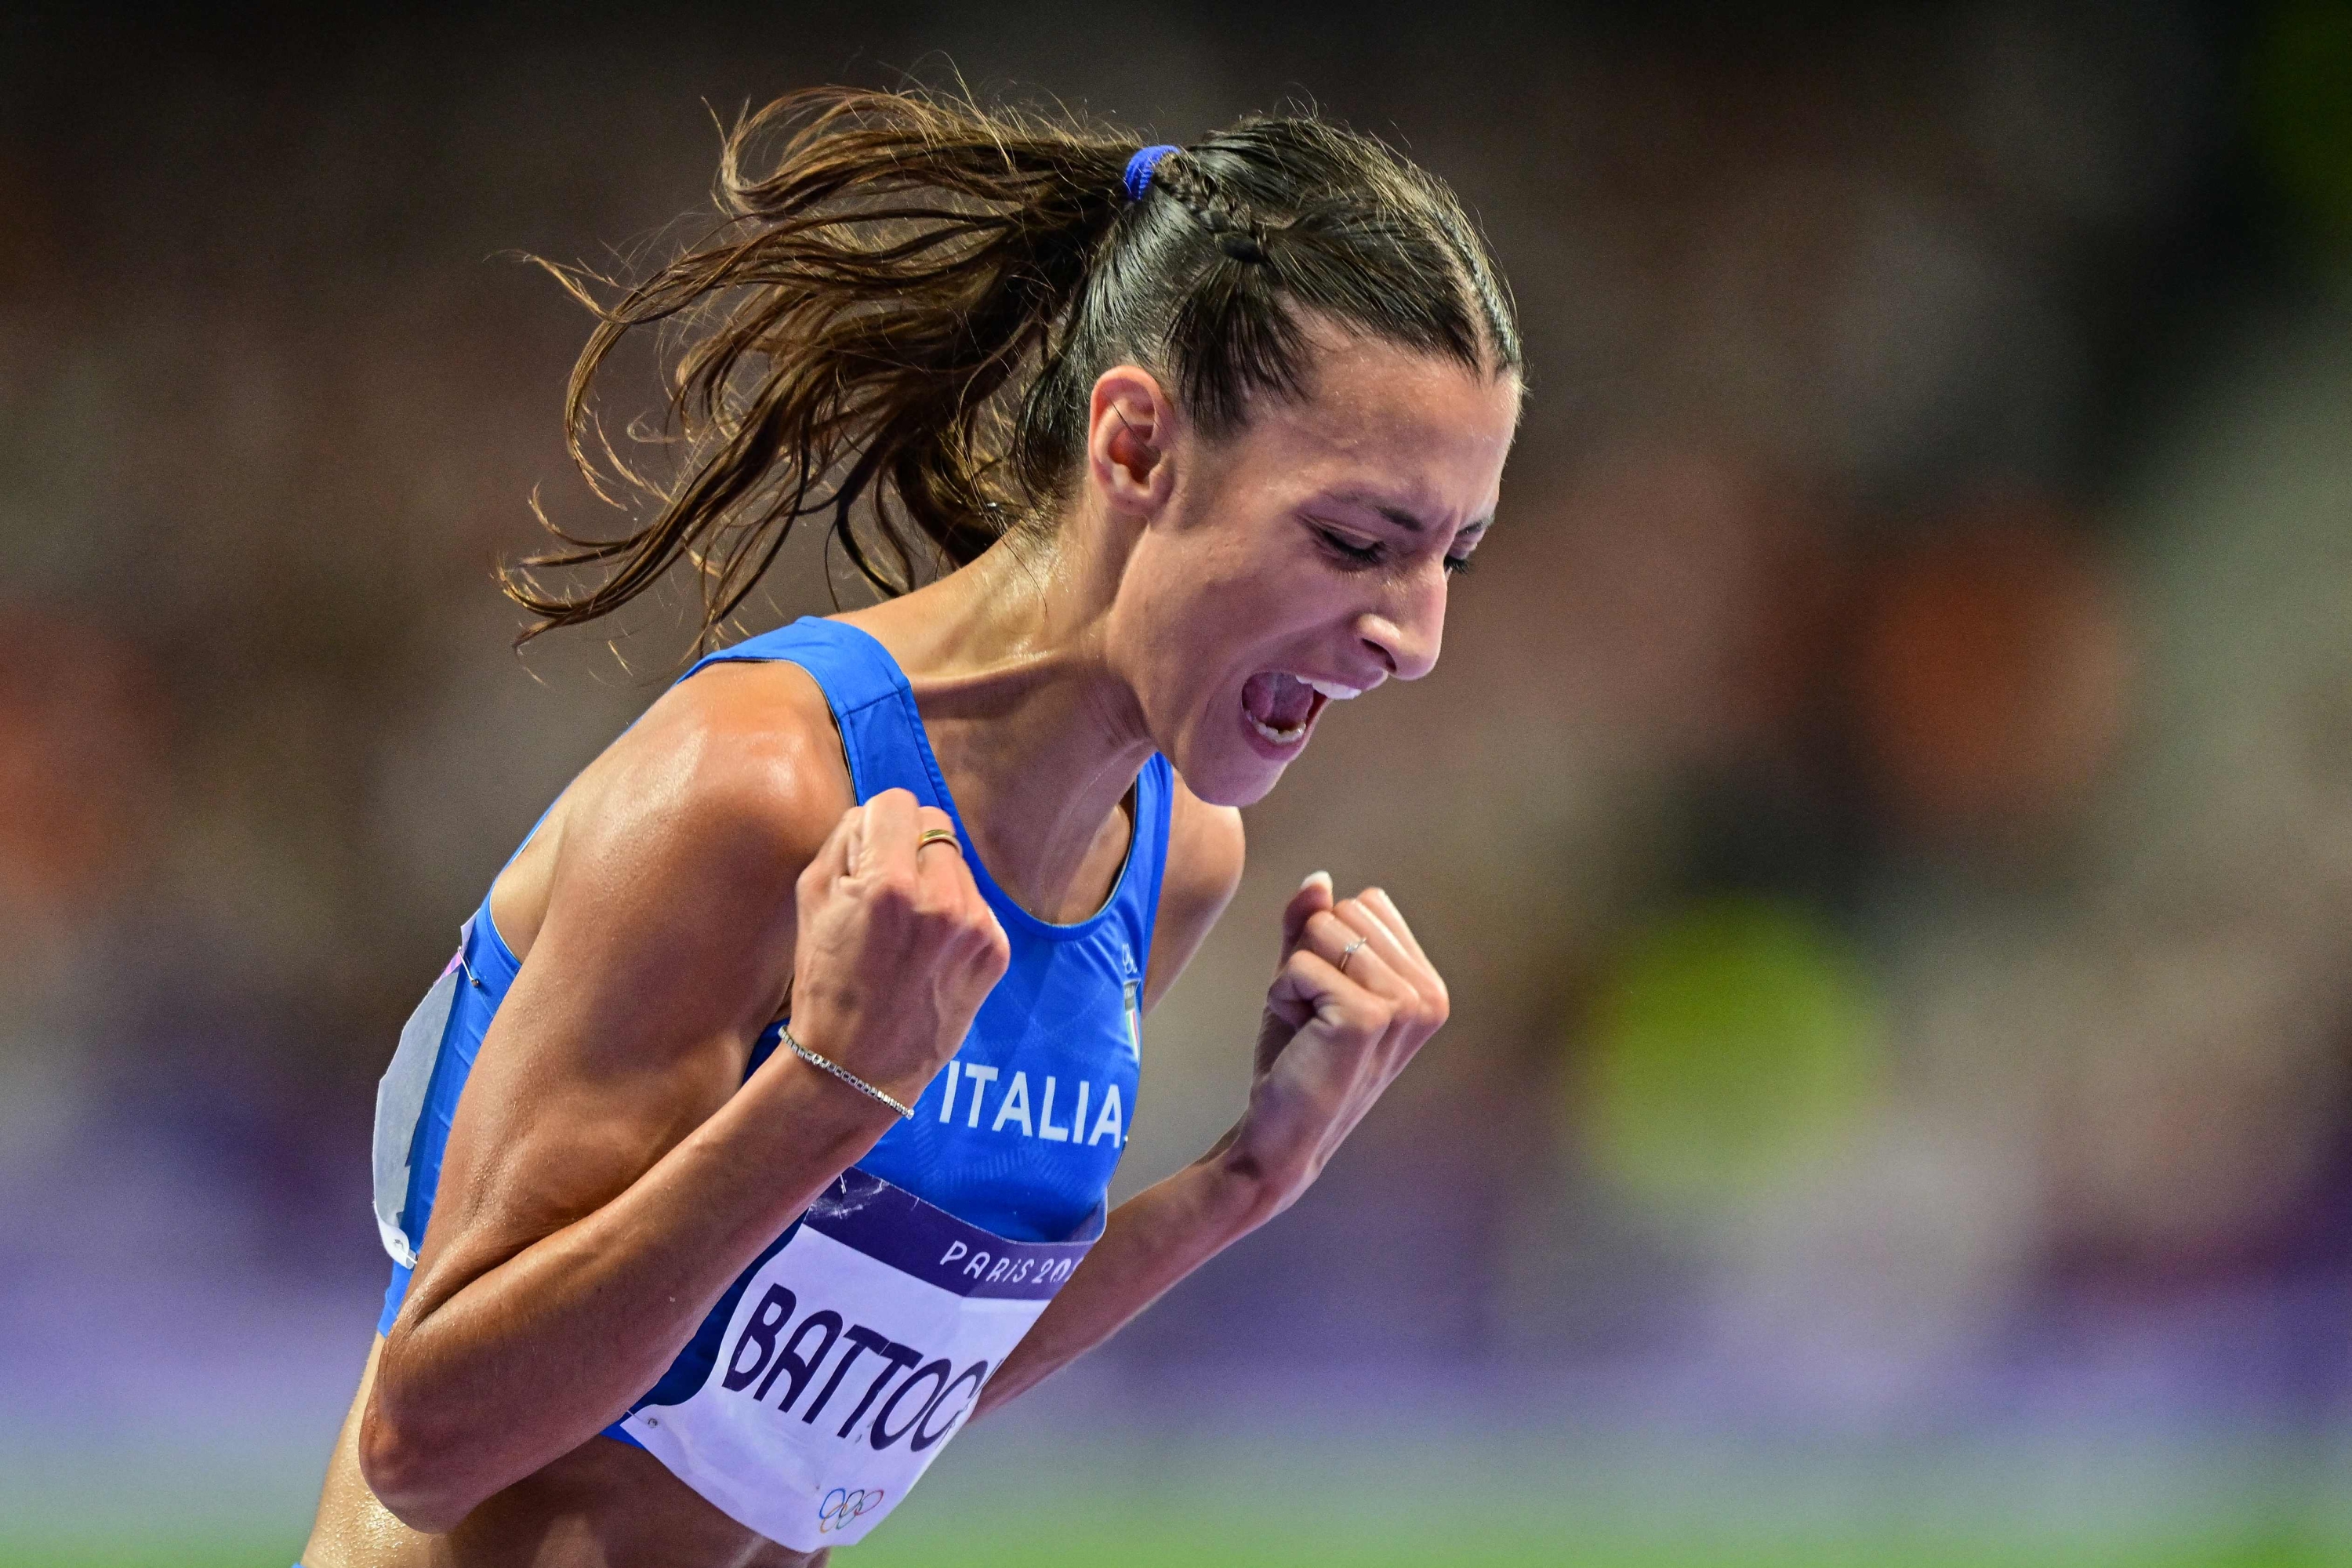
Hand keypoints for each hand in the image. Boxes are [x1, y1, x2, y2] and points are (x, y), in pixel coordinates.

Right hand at [786, 789, 1008, 1108]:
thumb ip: (847, 838)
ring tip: (908, 928)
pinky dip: (955, 915)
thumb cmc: (826, 981)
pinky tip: (929, 951)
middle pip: (934, 826)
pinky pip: (977, 903)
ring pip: (958, 863)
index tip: (869, 849)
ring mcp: (974, 928)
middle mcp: (940, 901)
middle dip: (909, 847)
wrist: (858, 1067)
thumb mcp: (812, 898)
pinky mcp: (996, 952)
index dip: (878, 821)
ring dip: (934, 880)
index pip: (897, 802)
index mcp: (887, 883)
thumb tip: (879, 812)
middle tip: (886, 891)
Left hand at [1223, 872, 1449, 1207]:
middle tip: (1315, 1016)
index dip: (1329, 942)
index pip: (1368, 903)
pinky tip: (1300, 1036)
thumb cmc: (1298, 1058)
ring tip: (1309, 1027)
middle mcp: (1428, 994)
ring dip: (1294, 977)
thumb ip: (1313, 927)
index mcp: (1427, 985)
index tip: (1329, 999)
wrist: (1281, 1134)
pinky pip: (1300, 962)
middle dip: (1311, 956)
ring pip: (1321, 930)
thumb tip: (1319, 879)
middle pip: (1345, 910)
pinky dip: (1282, 993)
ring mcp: (1403, 1006)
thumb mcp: (1307, 980)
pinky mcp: (1367, 1017)